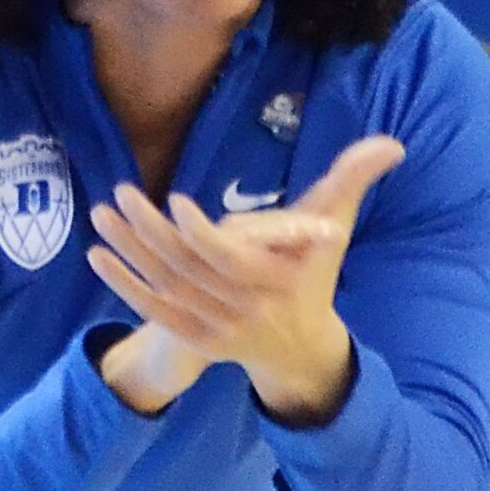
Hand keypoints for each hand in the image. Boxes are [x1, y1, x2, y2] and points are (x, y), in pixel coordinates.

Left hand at [87, 136, 405, 424]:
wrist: (299, 347)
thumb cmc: (313, 271)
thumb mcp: (334, 226)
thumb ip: (354, 180)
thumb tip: (391, 143)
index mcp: (277, 280)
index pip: (235, 260)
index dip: (205, 235)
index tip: (177, 202)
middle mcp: (244, 308)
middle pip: (190, 269)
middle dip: (151, 232)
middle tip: (120, 194)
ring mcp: (216, 327)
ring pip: (166, 288)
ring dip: (129, 254)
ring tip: (102, 215)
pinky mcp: (193, 337)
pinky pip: (153, 311)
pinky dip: (124, 286)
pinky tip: (97, 256)